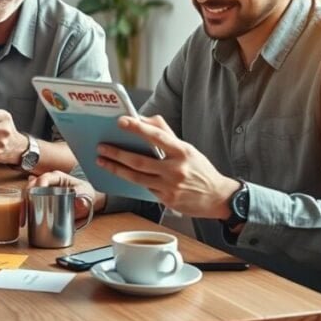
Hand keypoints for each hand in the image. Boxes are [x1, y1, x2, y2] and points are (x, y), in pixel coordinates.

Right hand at [26, 171, 102, 218]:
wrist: (86, 202)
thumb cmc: (86, 194)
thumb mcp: (86, 195)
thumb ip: (84, 200)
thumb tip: (79, 203)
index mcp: (57, 177)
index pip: (44, 178)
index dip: (38, 185)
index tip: (34, 194)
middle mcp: (47, 183)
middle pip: (31, 186)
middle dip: (26, 198)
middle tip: (25, 212)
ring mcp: (42, 191)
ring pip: (28, 195)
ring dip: (24, 206)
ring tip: (23, 220)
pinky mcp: (41, 200)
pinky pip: (30, 203)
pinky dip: (26, 210)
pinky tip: (24, 221)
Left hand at [97, 114, 238, 218]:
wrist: (218, 197)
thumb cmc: (200, 169)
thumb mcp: (187, 148)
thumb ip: (166, 133)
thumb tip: (143, 120)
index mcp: (182, 152)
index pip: (157, 137)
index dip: (137, 128)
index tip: (121, 121)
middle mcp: (176, 169)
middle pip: (140, 161)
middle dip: (117, 153)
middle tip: (101, 147)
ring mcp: (170, 187)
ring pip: (136, 177)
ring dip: (116, 169)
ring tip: (102, 161)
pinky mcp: (167, 200)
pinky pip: (143, 189)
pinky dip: (129, 181)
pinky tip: (118, 174)